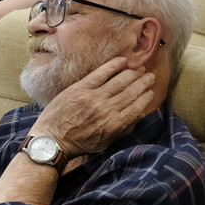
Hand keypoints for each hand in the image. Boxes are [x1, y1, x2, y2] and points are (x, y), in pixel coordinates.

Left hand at [32, 56, 159, 154]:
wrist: (53, 139)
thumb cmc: (80, 143)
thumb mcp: (106, 142)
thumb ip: (124, 128)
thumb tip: (139, 114)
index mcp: (114, 124)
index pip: (137, 106)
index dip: (146, 97)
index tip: (151, 91)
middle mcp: (107, 109)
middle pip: (131, 91)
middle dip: (143, 82)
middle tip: (150, 76)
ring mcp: (94, 97)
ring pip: (120, 81)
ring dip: (133, 73)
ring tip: (140, 68)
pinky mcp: (81, 88)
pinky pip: (101, 73)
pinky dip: (114, 65)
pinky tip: (123, 61)